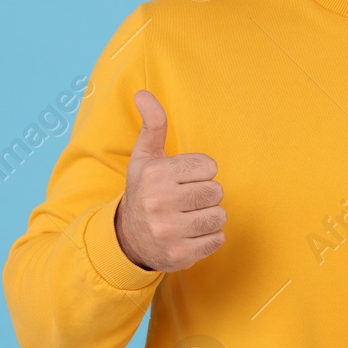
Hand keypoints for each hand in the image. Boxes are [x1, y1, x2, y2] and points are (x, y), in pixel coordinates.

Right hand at [113, 90, 225, 271]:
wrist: (127, 239)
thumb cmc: (144, 191)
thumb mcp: (145, 157)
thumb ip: (152, 125)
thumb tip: (143, 93)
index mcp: (156, 175)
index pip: (210, 167)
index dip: (201, 173)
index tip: (185, 179)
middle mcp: (160, 203)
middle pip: (217, 192)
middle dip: (207, 195)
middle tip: (187, 200)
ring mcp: (169, 231)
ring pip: (219, 216)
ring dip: (209, 217)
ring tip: (189, 217)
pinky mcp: (180, 255)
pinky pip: (218, 240)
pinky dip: (209, 238)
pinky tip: (190, 234)